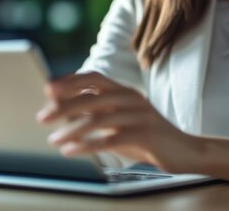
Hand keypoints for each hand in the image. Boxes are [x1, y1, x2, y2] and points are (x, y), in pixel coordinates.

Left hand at [36, 72, 200, 172]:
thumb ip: (98, 113)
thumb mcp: (120, 122)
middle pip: (92, 97)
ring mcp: (140, 115)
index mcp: (125, 92)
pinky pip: (111, 138)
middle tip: (42, 117)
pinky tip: (72, 150)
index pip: (94, 78)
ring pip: (99, 118)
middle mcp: (132, 98)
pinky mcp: (146, 134)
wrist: (185, 150)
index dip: (70, 81)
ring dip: (72, 129)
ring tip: (54, 140)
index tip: (48, 89)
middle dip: (64, 106)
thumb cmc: (146, 136)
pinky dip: (88, 144)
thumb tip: (63, 110)